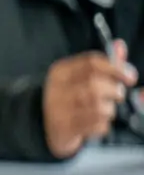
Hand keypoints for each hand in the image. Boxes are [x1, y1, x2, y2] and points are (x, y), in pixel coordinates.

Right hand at [43, 42, 136, 157]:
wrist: (43, 125)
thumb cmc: (69, 98)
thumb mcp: (80, 77)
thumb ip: (103, 63)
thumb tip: (119, 45)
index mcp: (60, 72)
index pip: (92, 63)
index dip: (116, 68)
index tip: (130, 78)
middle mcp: (56, 89)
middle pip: (95, 84)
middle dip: (114, 91)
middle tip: (117, 96)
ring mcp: (58, 110)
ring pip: (97, 106)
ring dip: (109, 109)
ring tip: (104, 111)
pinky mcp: (64, 129)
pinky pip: (96, 125)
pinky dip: (103, 125)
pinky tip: (95, 124)